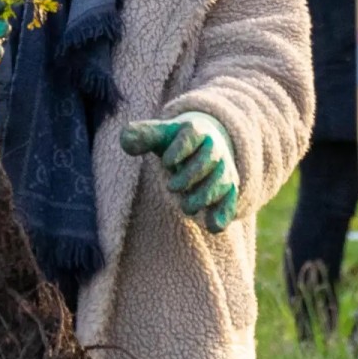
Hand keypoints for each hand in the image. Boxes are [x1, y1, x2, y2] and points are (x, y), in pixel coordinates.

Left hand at [120, 112, 239, 232]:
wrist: (203, 146)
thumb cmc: (175, 143)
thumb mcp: (159, 135)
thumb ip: (142, 136)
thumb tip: (126, 140)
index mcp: (195, 131)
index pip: (191, 136)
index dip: (180, 149)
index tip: (167, 163)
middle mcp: (214, 149)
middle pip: (207, 161)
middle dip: (190, 176)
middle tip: (171, 187)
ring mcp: (223, 169)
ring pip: (220, 182)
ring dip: (204, 197)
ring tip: (186, 208)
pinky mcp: (228, 188)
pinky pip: (231, 200)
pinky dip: (224, 213)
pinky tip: (213, 227)